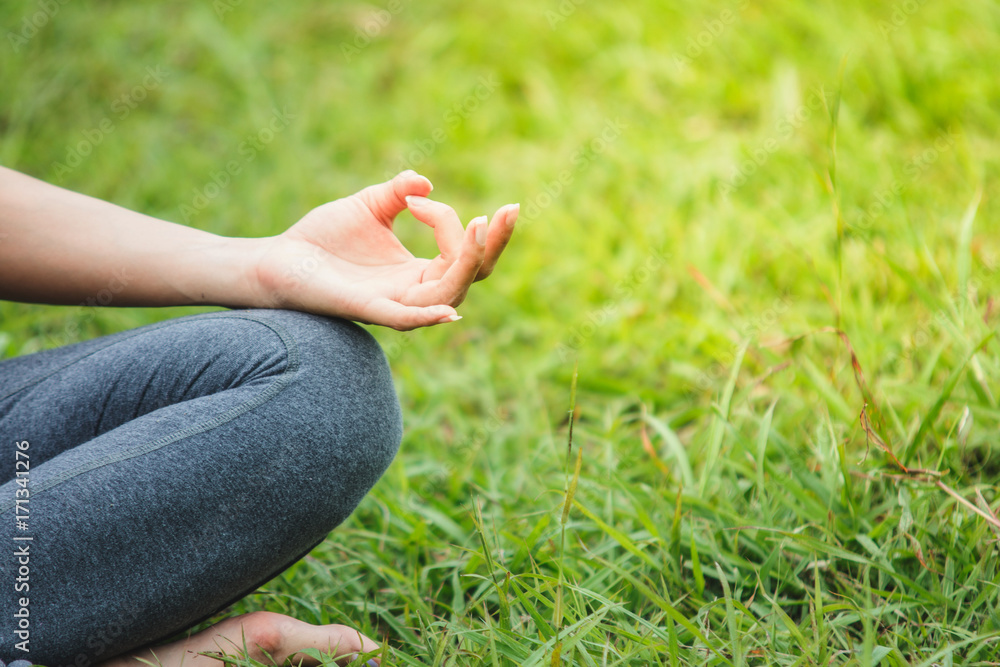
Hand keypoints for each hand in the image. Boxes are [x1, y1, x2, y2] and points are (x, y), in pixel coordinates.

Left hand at [253, 171, 517, 329]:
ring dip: (469, 262)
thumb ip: (398, 192)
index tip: (416, 198)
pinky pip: (406, 320)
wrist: (276, 259)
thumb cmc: (322, 240)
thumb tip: (424, 184)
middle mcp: (414, 292)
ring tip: (479, 227)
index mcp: (418, 272)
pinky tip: (450, 309)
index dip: (452, 222)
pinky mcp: (367, 309)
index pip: (461, 253)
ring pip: (449, 293)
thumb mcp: (368, 206)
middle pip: (472, 276)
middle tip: (509, 210)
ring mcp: (394, 303)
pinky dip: (430, 315)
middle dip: (493, 243)